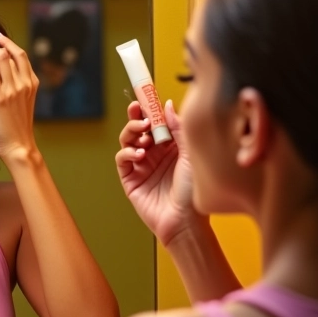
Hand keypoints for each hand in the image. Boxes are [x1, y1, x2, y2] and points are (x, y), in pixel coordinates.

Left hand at [0, 30, 38, 162]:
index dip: (8, 43)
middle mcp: (24, 83)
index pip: (21, 54)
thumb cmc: (16, 128)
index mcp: (32, 83)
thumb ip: (16, 87)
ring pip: (0, 56)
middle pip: (11, 52)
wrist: (18, 146)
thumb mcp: (21, 103)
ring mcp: (13, 89)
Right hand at [115, 99, 203, 246]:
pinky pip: (122, 159)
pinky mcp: (130, 179)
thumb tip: (167, 105)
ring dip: (132, 133)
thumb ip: (178, 129)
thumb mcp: (191, 153)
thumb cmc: (195, 190)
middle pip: (139, 128)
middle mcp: (155, 153)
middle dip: (136, 117)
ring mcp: (141, 166)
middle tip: (138, 111)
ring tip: (143, 136)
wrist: (187, 221)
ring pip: (128, 140)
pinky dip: (127, 153)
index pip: (156, 121)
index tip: (146, 95)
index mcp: (171, 146)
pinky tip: (139, 155)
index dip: (149, 108)